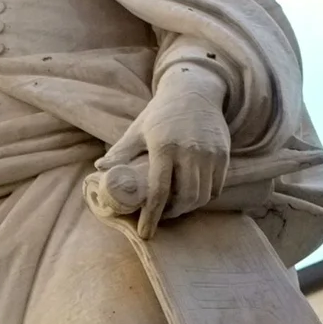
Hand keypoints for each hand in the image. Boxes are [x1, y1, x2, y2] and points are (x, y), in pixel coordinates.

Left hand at [99, 63, 229, 237]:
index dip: (151, 216)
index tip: (145, 232)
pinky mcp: (223, 153)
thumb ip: (121, 151)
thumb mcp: (138, 129)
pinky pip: (216, 187)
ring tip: (175, 207)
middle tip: (160, 216)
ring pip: (202, 196)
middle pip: (185, 198)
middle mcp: (189, 151)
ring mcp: (209, 153)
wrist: (195, 91)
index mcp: (164, 147)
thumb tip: (99, 169)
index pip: (158, 191)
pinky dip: (204, 197)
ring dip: (188, 207)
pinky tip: (192, 196)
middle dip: (172, 214)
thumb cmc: (161, 113)